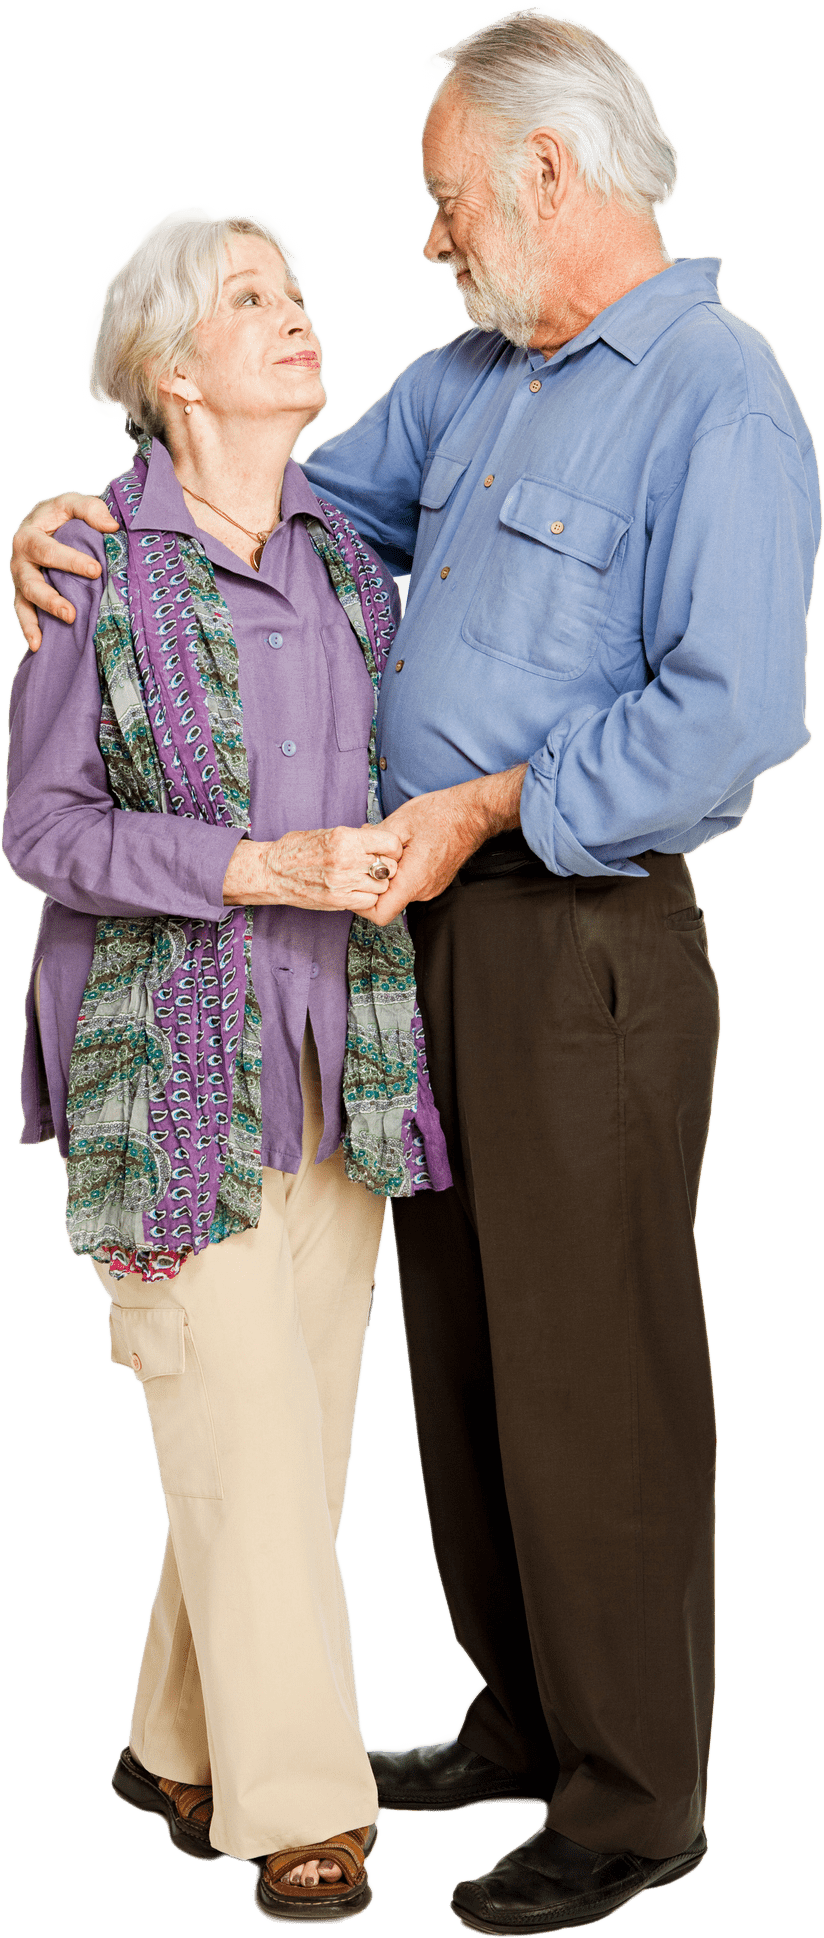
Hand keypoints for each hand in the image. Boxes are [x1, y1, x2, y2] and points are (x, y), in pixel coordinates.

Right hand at [9, 493, 118, 650]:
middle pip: (32, 582)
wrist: (44, 521)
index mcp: (29, 534)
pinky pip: (24, 613)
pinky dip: (30, 629)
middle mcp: (20, 559)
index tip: (95, 570)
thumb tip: (111, 526)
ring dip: (42, 617)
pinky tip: (39, 646)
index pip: (47, 550)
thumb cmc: (60, 514)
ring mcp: (20, 578)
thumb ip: (90, 509)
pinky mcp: (24, 594)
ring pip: (26, 600)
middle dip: (51, 599)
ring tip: (61, 629)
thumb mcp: (72, 503)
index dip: (70, 560)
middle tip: (72, 613)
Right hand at [222, 824, 403, 912]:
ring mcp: (342, 881)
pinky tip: (356, 891)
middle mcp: (346, 859)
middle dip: (387, 868)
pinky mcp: (338, 900)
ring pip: (381, 887)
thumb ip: (356, 839)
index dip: (392, 849)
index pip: (390, 844)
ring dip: (376, 885)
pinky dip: (366, 897)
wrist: (272, 871)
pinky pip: (368, 901)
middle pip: (389, 867)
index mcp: (345, 837)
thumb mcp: (329, 833)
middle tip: (376, 868)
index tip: (386, 852)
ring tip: (363, 880)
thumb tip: (380, 843)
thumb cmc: (298, 850)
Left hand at [366, 766, 527, 925]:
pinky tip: (402, 847)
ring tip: (389, 846)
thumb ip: (375, 842)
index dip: (362, 905)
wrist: (472, 813)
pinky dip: (400, 868)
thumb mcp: (399, 822)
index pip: (380, 915)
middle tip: (370, 854)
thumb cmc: (443, 815)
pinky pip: (409, 882)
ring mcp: (430, 887)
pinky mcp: (433, 881)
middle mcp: (423, 890)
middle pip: (386, 900)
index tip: (357, 885)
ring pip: (397, 889)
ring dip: (387, 870)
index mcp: (413, 880)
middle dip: (373, 878)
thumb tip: (357, 849)